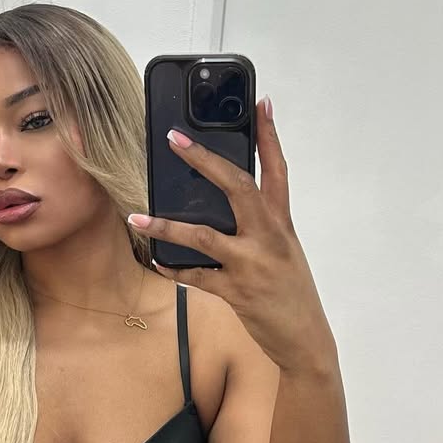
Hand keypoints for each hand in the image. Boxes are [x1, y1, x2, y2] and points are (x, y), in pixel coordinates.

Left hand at [128, 96, 334, 373]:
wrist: (305, 339)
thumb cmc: (290, 292)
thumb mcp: (282, 251)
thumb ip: (258, 225)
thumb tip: (219, 204)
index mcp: (282, 223)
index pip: (277, 169)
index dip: (269, 135)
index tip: (261, 103)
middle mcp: (269, 237)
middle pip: (237, 187)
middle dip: (205, 161)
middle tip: (175, 139)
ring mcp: (252, 264)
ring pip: (204, 236)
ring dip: (166, 227)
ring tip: (137, 218)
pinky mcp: (237, 292)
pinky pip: (196, 277)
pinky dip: (173, 269)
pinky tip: (156, 263)